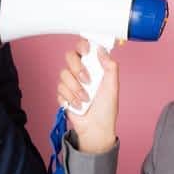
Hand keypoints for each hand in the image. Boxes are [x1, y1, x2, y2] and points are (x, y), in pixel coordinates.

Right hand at [57, 38, 118, 153]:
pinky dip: (70, 98)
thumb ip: (110, 66)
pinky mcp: (63, 94)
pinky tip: (79, 106)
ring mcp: (70, 83)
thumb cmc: (106, 108)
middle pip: (69, 56)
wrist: (96, 128)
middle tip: (88, 80)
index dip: (82, 46)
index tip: (87, 52)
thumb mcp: (113, 86)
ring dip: (76, 88)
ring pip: (63, 74)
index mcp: (93, 67)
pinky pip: (60, 90)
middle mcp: (80, 72)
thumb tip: (101, 49)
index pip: (83, 48)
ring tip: (86, 99)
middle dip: (77, 68)